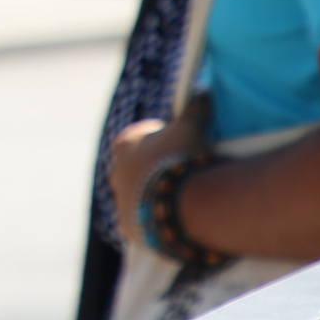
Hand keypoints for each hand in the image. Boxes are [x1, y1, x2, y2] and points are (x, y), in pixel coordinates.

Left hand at [108, 103, 204, 245]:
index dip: (164, 143)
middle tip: (182, 176)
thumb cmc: (182, 157)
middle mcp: (115, 172)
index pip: (142, 139)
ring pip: (137, 197)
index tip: (181, 149)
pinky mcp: (128, 228)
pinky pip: (140, 224)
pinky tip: (171, 221)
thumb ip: (194, 108)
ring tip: (180, 202)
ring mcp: (120, 202)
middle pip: (137, 169)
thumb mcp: (190, 127)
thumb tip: (204, 91)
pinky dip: (153, 222)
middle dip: (155, 170)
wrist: (181, 201)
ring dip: (154, 198)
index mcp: (124, 145)